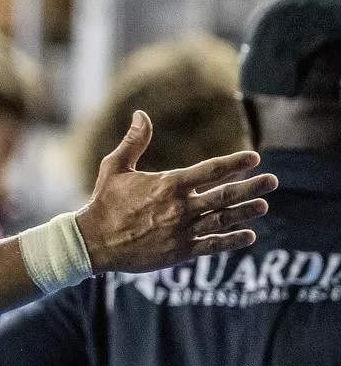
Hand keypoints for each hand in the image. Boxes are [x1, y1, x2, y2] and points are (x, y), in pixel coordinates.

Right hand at [74, 111, 275, 272]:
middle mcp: (180, 208)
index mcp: (168, 185)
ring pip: (223, 219)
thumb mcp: (115, 167)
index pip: (210, 171)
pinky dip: (232, 241)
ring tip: (263, 205)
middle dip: (251, 187)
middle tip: (272, 181)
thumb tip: (141, 114)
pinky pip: (213, 245)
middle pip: (225, 195)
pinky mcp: (180, 251)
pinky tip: (248, 235)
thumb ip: (134, 141)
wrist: (93, 242)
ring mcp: (182, 231)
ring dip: (246, 212)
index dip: (234, 163)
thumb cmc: (104, 202)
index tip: (253, 159)